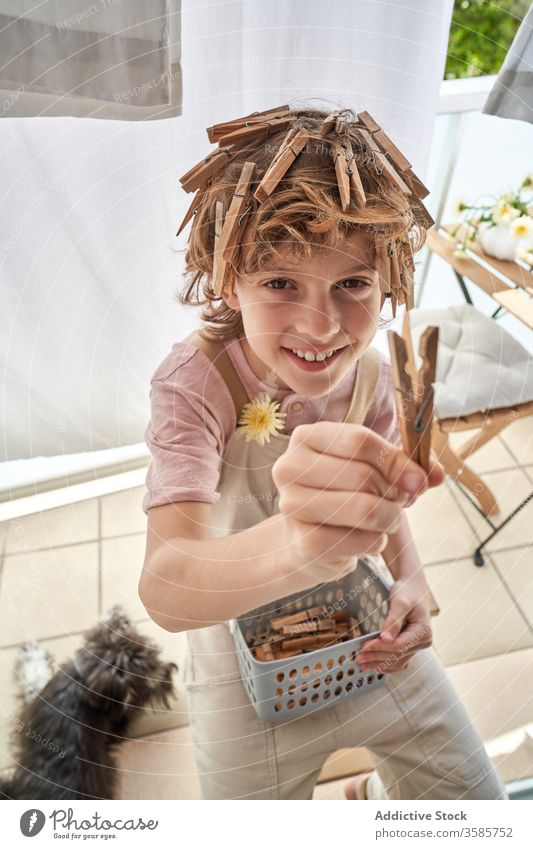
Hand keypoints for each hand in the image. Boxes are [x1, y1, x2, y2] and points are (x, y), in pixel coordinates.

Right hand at [273, 422, 437, 583]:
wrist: (308, 541)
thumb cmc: (344, 496)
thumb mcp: (373, 470)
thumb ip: (408, 465)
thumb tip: (436, 474)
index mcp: (307, 437)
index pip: (360, 440)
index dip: (397, 461)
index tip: (420, 480)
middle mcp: (290, 467)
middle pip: (364, 476)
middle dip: (394, 494)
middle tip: (398, 503)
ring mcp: (291, 505)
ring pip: (364, 509)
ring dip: (389, 519)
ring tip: (386, 520)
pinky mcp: (303, 541)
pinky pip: (360, 541)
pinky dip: (376, 543)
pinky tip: (365, 540)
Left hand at [355, 576, 431, 672]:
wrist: (412, 587)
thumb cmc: (407, 591)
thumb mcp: (400, 602)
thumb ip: (394, 620)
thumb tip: (386, 639)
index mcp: (423, 632)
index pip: (399, 645)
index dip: (380, 647)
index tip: (363, 646)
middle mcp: (423, 641)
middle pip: (398, 655)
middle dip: (376, 657)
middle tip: (359, 657)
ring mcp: (418, 645)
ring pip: (398, 661)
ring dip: (380, 664)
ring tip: (363, 664)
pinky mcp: (411, 646)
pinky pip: (400, 660)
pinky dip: (386, 664)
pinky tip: (374, 665)